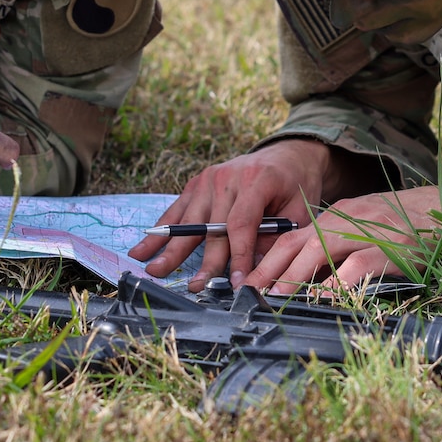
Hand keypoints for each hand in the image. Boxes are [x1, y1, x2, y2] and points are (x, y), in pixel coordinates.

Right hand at [129, 139, 335, 291]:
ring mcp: (208, 179)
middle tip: (194, 287)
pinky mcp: (197, 183)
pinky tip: (144, 247)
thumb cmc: (295, 185)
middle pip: (212, 227)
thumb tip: (255, 272)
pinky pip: (178, 210)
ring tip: (155, 269)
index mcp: (257, 180)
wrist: (286, 154)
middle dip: (204, 261)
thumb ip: (276, 238)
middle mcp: (228, 177)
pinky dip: (161, 230)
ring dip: (171, 248)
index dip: (238, 256)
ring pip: (189, 221)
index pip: (241, 224)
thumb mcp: (298, 210)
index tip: (237, 283)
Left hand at [244, 184, 441, 295]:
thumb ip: (345, 249)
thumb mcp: (375, 230)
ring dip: (292, 277)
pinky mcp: (392, 248)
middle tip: (246, 295)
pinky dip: (337, 284)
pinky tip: (322, 301)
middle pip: (296, 242)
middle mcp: (349, 218)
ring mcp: (369, 231)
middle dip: (268, 269)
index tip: (247, 282)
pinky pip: (357, 266)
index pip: (293, 234)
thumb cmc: (420, 225)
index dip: (266, 259)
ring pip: (318, 250)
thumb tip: (313, 282)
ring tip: (273, 300)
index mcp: (342, 214)